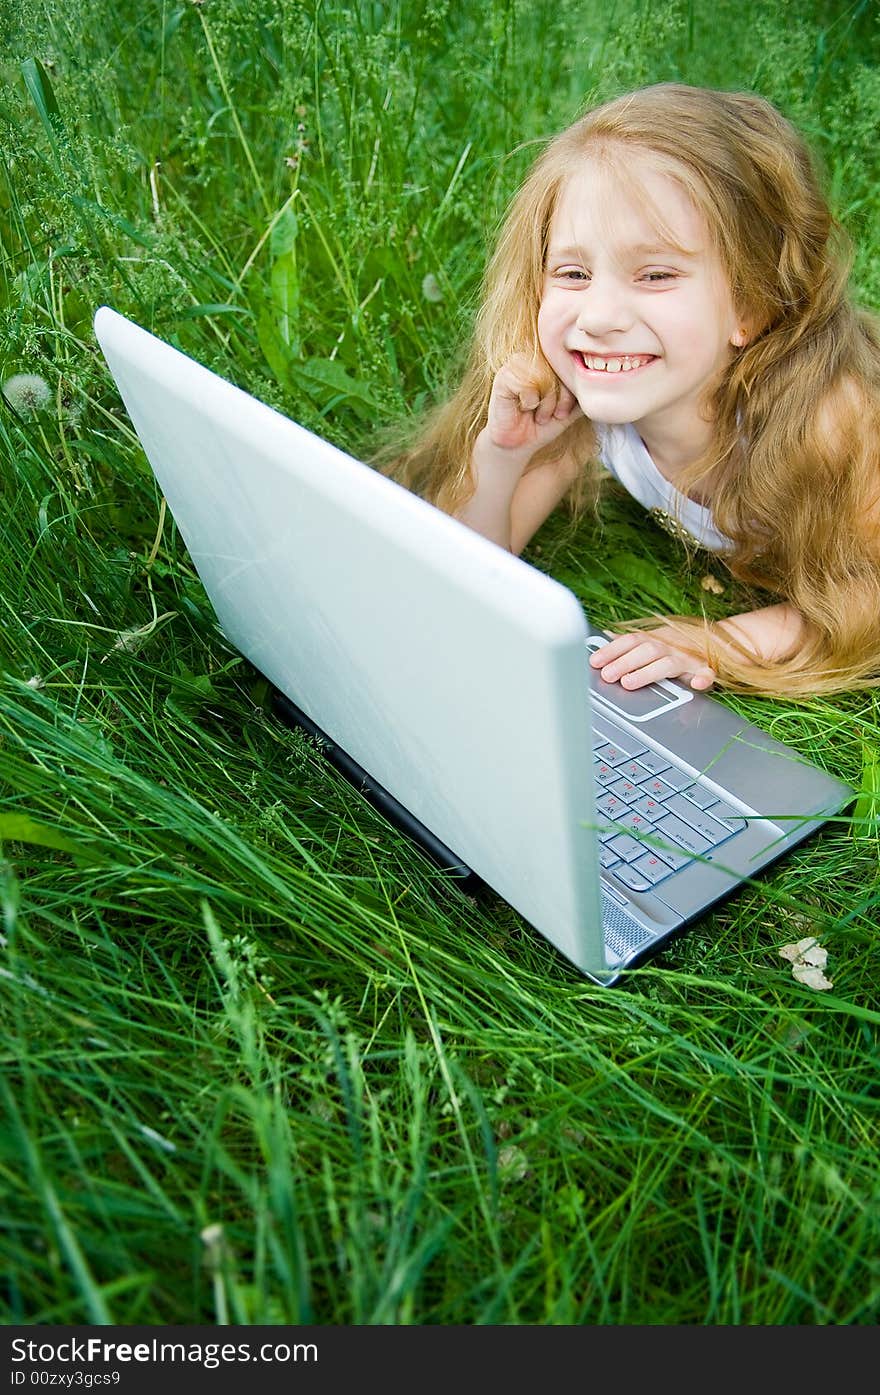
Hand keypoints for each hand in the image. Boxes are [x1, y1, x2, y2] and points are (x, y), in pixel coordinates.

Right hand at [482, 354, 580, 461]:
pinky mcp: (503, 376)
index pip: (571, 367)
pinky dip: (529, 401)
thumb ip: (585, 394)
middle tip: (550, 415)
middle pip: (560, 371)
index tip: (561, 412)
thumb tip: (607, 382)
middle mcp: (534, 358)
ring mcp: (517, 365)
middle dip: (560, 400)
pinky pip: (526, 382)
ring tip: (538, 413)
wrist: (519, 445)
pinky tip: (523, 408)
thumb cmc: (543, 424)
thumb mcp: (571, 409)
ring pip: (545, 376)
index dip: (570, 394)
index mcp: (550, 362)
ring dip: (546, 403)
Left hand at [589, 628, 716, 691]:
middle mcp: (669, 647)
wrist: (716, 641)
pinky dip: (703, 679)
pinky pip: (707, 673)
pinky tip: (696, 685)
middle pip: (646, 651)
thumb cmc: (676, 646)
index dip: (611, 650)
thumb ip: (630, 642)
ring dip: (647, 673)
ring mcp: (687, 659)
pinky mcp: (705, 670)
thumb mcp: (652, 640)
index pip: (630, 641)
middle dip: (624, 662)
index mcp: (655, 640)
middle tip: (607, 675)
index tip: (595, 661)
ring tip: (629, 682)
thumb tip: (605, 636)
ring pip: (668, 664)